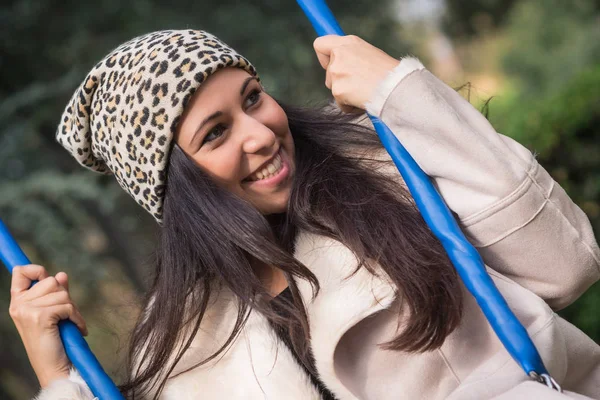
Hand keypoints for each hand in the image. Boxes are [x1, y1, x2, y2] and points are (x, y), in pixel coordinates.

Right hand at [9, 265, 87, 387]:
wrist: (53, 366)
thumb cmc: (54, 340)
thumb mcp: (54, 312)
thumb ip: (56, 293)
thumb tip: (61, 274)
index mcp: (18, 301)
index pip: (21, 271)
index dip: (37, 270)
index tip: (47, 277)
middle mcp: (19, 304)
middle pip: (51, 281)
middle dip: (65, 296)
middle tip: (66, 314)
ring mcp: (27, 310)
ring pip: (62, 293)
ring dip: (72, 308)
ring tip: (70, 323)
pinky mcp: (39, 317)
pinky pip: (67, 306)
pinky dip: (77, 317)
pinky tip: (77, 328)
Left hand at [313, 35, 399, 112]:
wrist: (396, 86)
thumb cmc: (388, 72)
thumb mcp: (369, 54)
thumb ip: (350, 56)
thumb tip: (338, 64)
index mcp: (348, 42)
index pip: (320, 44)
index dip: (324, 56)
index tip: (330, 63)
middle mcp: (339, 54)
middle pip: (328, 72)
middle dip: (340, 80)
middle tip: (360, 83)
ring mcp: (336, 72)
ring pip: (333, 87)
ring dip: (346, 93)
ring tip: (365, 90)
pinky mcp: (337, 90)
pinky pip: (340, 103)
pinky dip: (350, 105)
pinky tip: (364, 99)